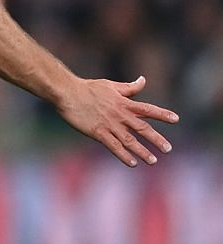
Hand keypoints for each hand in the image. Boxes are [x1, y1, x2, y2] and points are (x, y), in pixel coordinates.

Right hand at [56, 75, 177, 166]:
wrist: (67, 93)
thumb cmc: (88, 88)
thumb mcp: (111, 85)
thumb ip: (129, 87)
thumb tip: (143, 80)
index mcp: (124, 103)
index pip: (148, 109)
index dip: (162, 114)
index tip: (176, 119)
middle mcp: (120, 115)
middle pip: (142, 128)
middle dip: (156, 139)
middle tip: (168, 149)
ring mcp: (109, 124)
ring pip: (130, 140)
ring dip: (142, 151)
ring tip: (153, 161)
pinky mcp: (97, 132)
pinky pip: (113, 146)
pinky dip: (124, 155)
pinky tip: (132, 163)